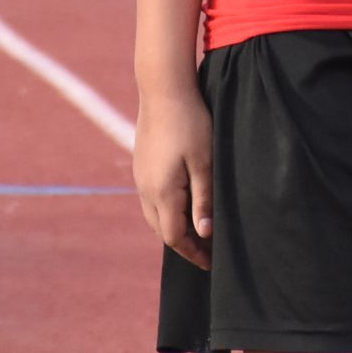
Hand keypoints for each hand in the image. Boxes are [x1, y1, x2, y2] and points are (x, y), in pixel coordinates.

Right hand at [133, 84, 213, 267]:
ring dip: (173, 229)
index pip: (175, 237)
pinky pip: (150, 201)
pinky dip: (165, 212)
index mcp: (163, 192)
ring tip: (196, 233)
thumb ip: (204, 200)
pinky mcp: (141, 167)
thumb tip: (204, 234)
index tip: (211, 263)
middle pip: (162, 231)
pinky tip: (181, 205)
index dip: (193, 253)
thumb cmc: (191, 123)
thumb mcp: (205, 162)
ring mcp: (140, 178)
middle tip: (207, 252)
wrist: (163, 89)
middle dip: (184, 245)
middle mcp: (146, 189)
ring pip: (154, 217)